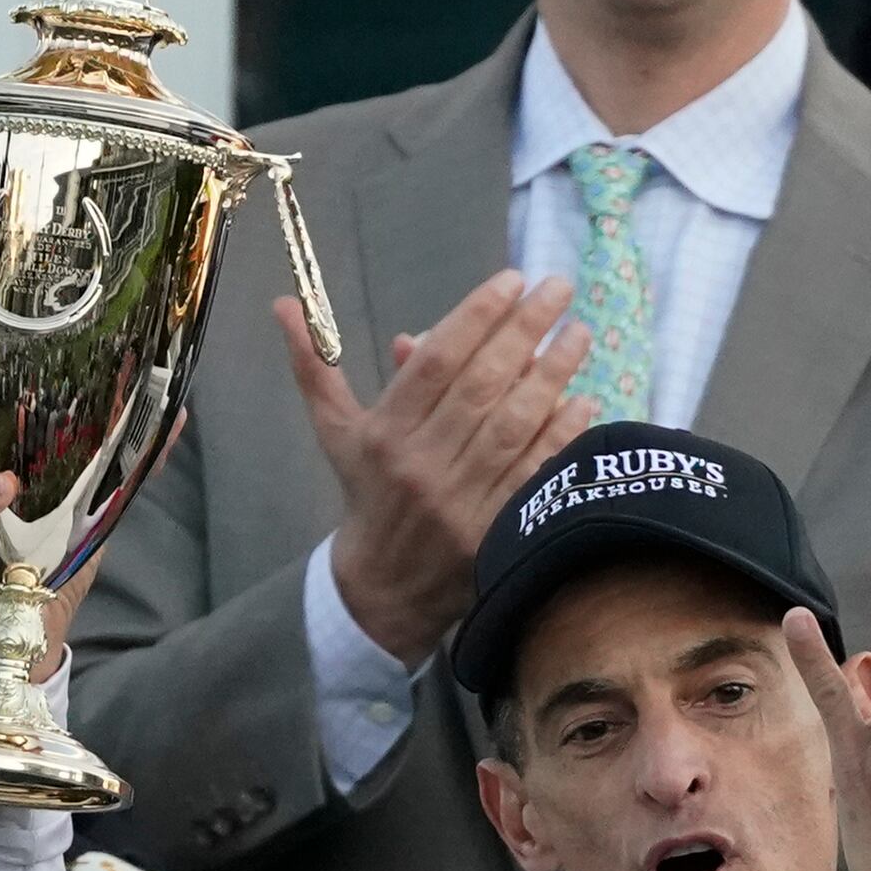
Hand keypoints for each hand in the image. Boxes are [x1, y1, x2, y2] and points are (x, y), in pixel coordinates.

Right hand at [281, 270, 597, 666]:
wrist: (383, 590)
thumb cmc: (367, 494)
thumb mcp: (335, 432)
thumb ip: (314, 366)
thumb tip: (285, 304)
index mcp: (384, 434)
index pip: (436, 361)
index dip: (476, 315)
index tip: (512, 280)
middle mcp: (421, 463)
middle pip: (482, 384)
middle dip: (525, 328)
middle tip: (558, 287)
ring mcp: (460, 500)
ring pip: (514, 424)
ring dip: (554, 374)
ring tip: (579, 333)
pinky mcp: (493, 530)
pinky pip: (534, 472)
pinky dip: (561, 434)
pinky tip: (585, 398)